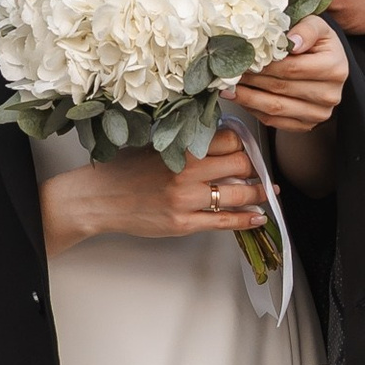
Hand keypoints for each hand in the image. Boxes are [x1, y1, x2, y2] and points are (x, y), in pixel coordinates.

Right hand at [42, 126, 266, 254]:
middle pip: (240, 165)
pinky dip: (245, 219)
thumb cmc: (124, 169)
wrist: (98, 198)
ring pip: (237, 195)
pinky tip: (257, 217)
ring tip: (266, 193)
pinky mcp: (183, 224)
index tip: (247, 148)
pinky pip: (223, 222)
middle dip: (254, 167)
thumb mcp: (155, 145)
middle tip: (258, 170)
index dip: (243, 144)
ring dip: (258, 193)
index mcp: (180, 148)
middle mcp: (186, 173)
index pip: (230, 140)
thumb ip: (186, 143)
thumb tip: (221, 140)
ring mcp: (185, 200)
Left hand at [228, 20, 348, 133]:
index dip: (264, 65)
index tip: (242, 60)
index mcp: (335, 68)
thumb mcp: (317, 26)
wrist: (327, 63)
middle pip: (281, 88)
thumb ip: (306, 29)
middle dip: (251, 80)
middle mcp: (329, 95)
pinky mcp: (306, 125)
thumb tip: (292, 42)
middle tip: (228, 73)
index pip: (292, 68)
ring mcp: (318, 113)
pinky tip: (242, 99)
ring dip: (247, 98)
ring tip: (228, 88)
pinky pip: (275, 121)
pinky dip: (254, 111)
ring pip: (275, 108)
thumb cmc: (318, 43)